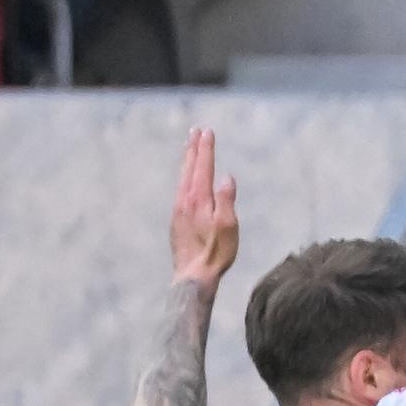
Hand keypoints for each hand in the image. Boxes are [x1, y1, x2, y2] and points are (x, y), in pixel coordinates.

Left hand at [170, 128, 239, 285]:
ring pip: (182, 178)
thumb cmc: (216, 253)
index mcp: (199, 199)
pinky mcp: (176, 220)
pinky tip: (186, 180)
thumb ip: (226, 200)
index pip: (204, 167)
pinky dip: (184, 177)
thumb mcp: (228, 226)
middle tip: (195, 131)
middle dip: (194, 149)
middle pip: (189, 168)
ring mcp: (178, 210)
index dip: (206, 149)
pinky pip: (180, 190)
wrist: (193, 275)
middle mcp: (185, 200)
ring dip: (187, 161)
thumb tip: (227, 177)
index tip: (208, 132)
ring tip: (189, 149)